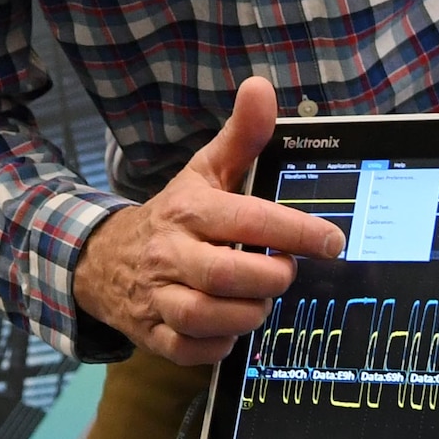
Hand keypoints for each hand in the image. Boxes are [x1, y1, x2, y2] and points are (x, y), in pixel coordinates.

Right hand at [73, 77, 344, 364]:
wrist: (105, 257)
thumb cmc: (175, 214)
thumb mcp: (205, 170)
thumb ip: (242, 134)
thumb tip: (260, 86)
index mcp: (190, 211)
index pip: (248, 220)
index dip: (296, 232)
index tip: (332, 241)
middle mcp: (170, 254)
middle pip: (226, 275)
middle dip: (271, 278)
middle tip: (287, 271)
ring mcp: (157, 297)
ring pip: (207, 317)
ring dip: (248, 313)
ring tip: (261, 297)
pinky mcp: (152, 334)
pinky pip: (191, 351)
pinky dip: (220, 345)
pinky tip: (232, 325)